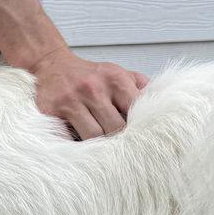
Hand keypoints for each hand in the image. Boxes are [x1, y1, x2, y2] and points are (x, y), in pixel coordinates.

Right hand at [25, 46, 148, 139]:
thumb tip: (162, 103)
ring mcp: (71, 100)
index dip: (138, 128)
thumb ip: (141, 87)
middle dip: (119, 140)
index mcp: (115, 79)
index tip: (140, 139)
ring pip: (94, 136)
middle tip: (121, 149)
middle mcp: (93, 88)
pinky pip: (69, 138)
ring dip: (99, 145)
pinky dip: (77, 145)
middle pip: (115, 128)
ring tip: (103, 150)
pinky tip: (82, 147)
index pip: (135, 111)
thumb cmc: (90, 75)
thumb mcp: (118, 73)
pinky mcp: (51, 112)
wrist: (52, 64)